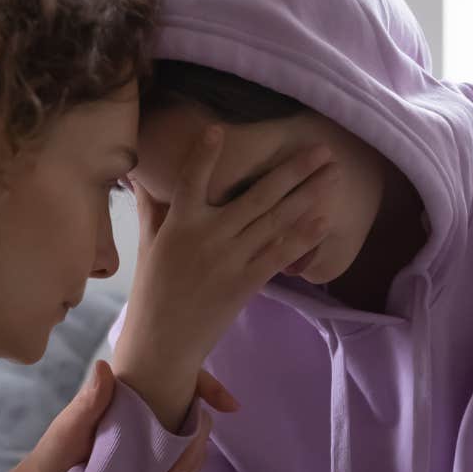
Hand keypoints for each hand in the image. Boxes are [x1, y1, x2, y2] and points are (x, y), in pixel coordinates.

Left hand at [15, 361, 238, 471]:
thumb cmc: (57, 450)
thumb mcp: (71, 425)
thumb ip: (90, 401)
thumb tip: (103, 368)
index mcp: (139, 400)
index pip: (184, 386)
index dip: (211, 389)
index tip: (230, 405)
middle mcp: (155, 421)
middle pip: (193, 434)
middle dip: (189, 463)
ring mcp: (158, 452)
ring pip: (192, 462)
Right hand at [113, 125, 334, 429]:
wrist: (163, 343)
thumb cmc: (153, 290)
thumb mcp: (149, 244)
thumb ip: (152, 207)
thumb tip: (140, 175)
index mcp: (179, 223)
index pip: (191, 180)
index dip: (204, 155)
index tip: (219, 128)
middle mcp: (207, 237)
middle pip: (256, 195)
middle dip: (292, 170)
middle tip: (320, 148)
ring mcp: (229, 260)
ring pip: (274, 220)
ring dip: (307, 194)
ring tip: (331, 174)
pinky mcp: (244, 284)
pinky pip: (278, 255)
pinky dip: (302, 236)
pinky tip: (324, 219)